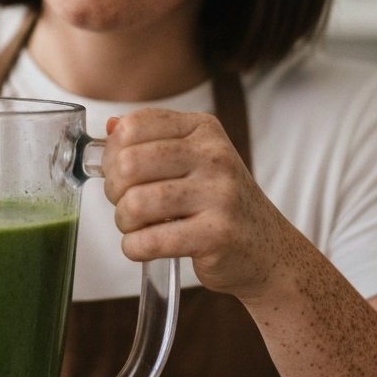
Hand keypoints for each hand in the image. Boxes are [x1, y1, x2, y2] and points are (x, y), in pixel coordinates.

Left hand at [102, 109, 290, 299]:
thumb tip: (109, 126)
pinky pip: (148, 241)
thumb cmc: (218, 204)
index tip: (119, 173)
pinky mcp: (217, 235)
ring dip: (124, 223)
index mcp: (203, 129)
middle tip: (126, 204)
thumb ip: (150, 141)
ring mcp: (219, 194)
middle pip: (128, 164)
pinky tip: (145, 246)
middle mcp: (214, 155)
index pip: (132, 127)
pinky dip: (134, 248)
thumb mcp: (192, 161)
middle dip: (114, 191)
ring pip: (134, 204)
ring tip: (138, 227)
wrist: (266, 250)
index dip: (112, 154)